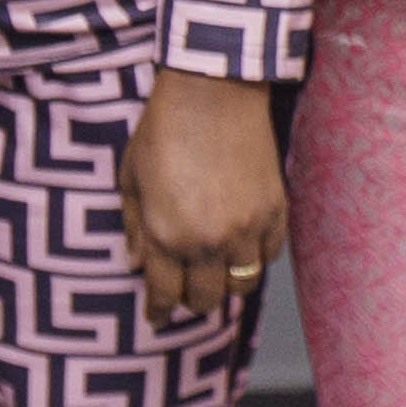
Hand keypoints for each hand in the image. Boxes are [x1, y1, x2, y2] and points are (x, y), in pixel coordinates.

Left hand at [119, 65, 284, 314]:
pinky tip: (241, 244)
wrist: (214, 91)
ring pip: (242, 285)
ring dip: (226, 283)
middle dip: (192, 300)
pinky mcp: (274, 210)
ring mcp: (247, 228)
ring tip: (216, 271)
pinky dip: (254, 257)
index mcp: (167, 235)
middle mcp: (208, 241)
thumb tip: (137, 264)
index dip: (160, 311)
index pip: (165, 295)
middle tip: (185, 290)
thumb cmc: (163, 129)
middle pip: (206, 299)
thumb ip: (133, 226)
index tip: (157, 315)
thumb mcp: (131, 178)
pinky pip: (268, 255)